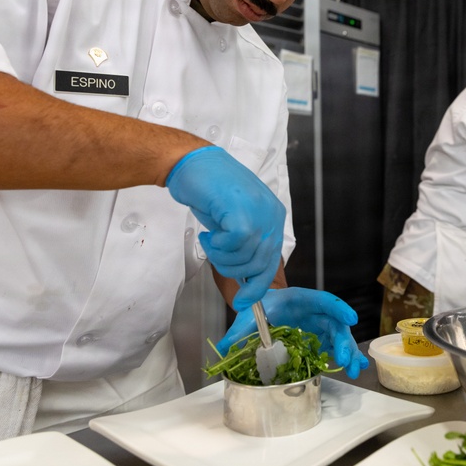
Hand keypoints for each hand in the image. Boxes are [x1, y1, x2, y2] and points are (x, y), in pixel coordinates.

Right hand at [166, 146, 284, 310]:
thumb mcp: (234, 221)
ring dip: (220, 256)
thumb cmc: (210, 191)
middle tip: (214, 252)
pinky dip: (216, 246)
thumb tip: (247, 278)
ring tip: (210, 239)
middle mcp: (272, 214)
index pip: (271, 262)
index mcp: (274, 217)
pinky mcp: (242, 211)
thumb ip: (245, 245)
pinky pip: (233, 245)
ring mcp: (259, 212)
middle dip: (231, 268)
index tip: (243, 301)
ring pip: (244, 258)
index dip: (257, 286)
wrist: (191, 164)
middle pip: (258, 265)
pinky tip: (209, 233)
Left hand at [216, 288, 368, 378]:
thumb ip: (237, 332)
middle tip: (344, 360)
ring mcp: (318, 324)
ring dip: (348, 351)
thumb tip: (223, 349)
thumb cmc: (258, 307)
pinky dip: (343, 356)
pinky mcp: (318, 337)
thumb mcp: (246, 317)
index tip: (350, 319)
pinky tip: (351, 369)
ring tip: (353, 369)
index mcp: (300, 299)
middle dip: (343, 340)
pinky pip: (334, 346)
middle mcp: (314, 311)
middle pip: (334, 323)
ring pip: (338, 336)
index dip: (338, 308)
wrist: (261, 309)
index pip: (323, 300)